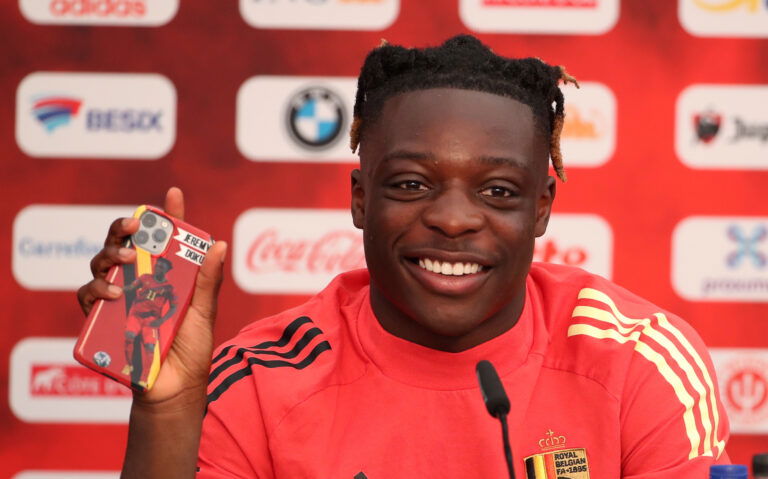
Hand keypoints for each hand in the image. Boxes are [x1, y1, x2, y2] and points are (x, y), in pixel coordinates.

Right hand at [76, 187, 226, 406]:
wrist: (175, 389)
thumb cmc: (191, 350)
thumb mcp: (204, 313)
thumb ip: (208, 281)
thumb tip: (220, 244)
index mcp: (166, 277)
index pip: (165, 241)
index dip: (167, 216)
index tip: (173, 194)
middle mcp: (139, 284)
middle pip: (124, 246)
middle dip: (124, 230)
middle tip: (134, 227)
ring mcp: (119, 301)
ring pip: (101, 266)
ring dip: (109, 257)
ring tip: (126, 263)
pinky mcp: (102, 322)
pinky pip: (87, 299)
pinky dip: (95, 292)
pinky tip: (111, 295)